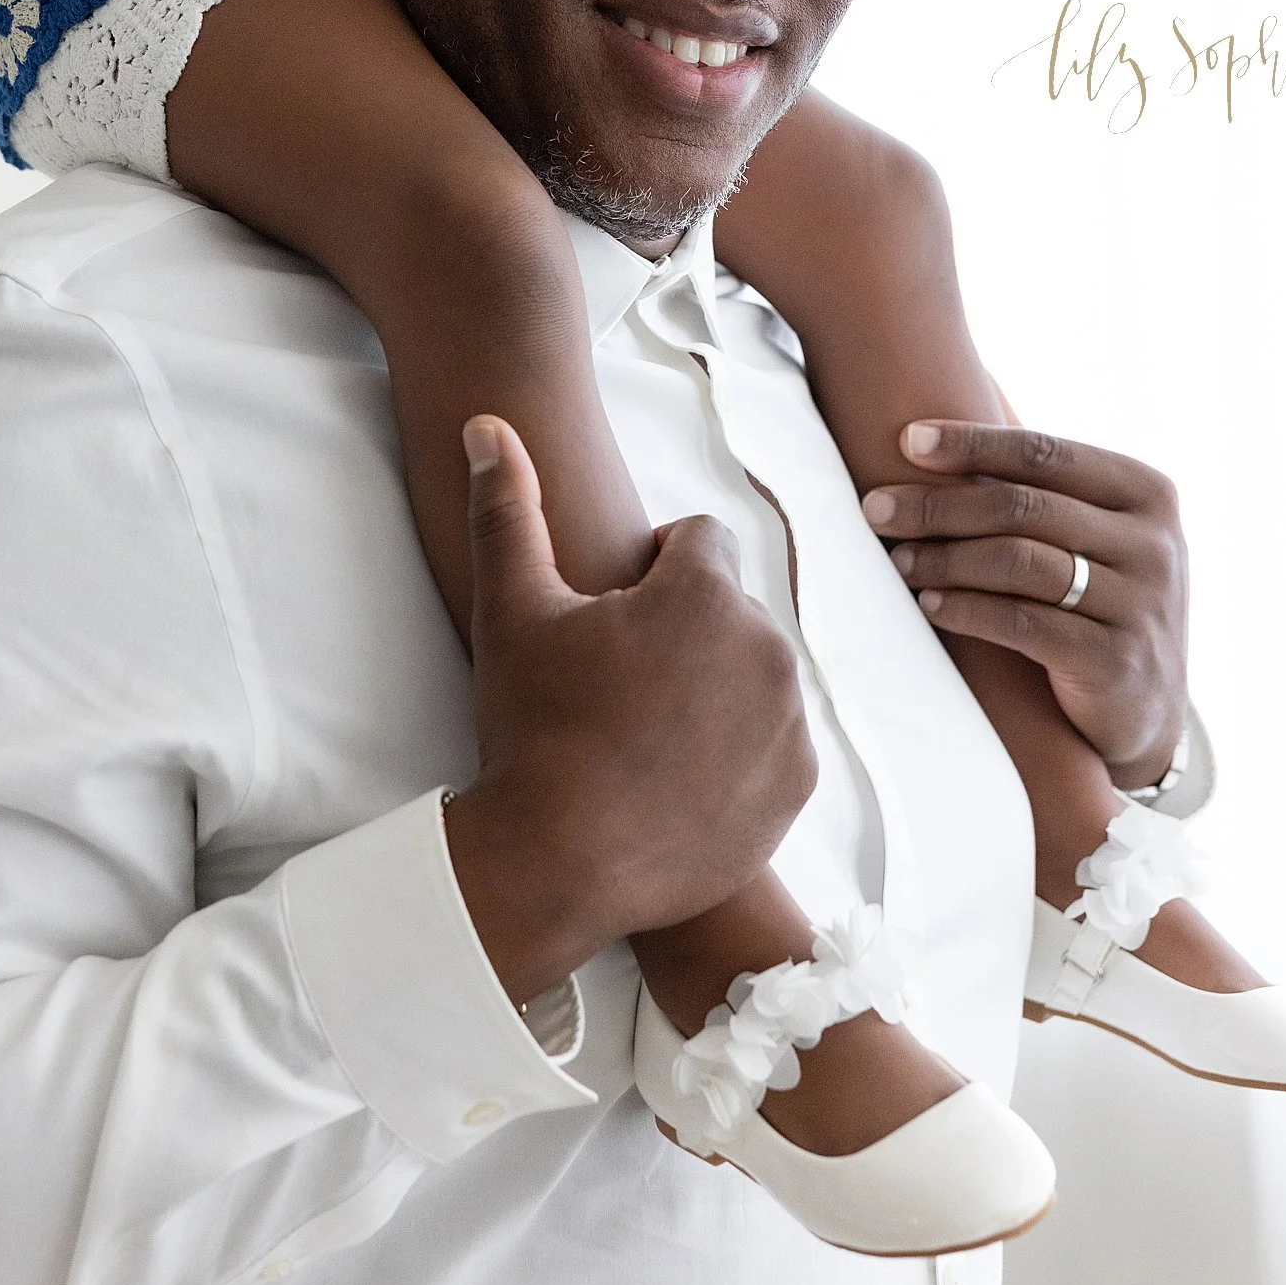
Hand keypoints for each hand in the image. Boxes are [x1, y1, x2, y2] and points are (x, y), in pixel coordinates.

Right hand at [443, 417, 816, 1001]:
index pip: (699, 540)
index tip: (612, 618)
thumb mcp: (511, 611)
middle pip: (729, 609)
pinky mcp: (797, 782)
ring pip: (754, 673)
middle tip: (622, 683)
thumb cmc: (534, 727)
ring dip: (716, 686)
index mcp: (705, 592)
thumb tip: (489, 423)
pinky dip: (741, 750)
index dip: (652, 571)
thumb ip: (508, 508)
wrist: (559, 861)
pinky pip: (776, 740)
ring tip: (647, 731)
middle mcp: (765, 645)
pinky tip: (679, 774)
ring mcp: (788, 719)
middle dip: (686, 630)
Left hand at [861, 421, 1189, 786]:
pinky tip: (930, 605)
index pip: (1046, 452)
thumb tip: (926, 440)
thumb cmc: (1098, 602)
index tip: (906, 441)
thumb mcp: (1091, 538)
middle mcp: (1153, 543)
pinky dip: (968, 609)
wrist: (1148, 710)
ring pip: (1020, 562)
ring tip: (897, 560)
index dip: (971, 444)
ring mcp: (1140, 604)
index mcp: (1147, 493)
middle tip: (876, 509)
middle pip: (1023, 506)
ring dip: (945, 558)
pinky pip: (1024, 623)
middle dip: (938, 505)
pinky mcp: (1116, 662)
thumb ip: (1040, 493)